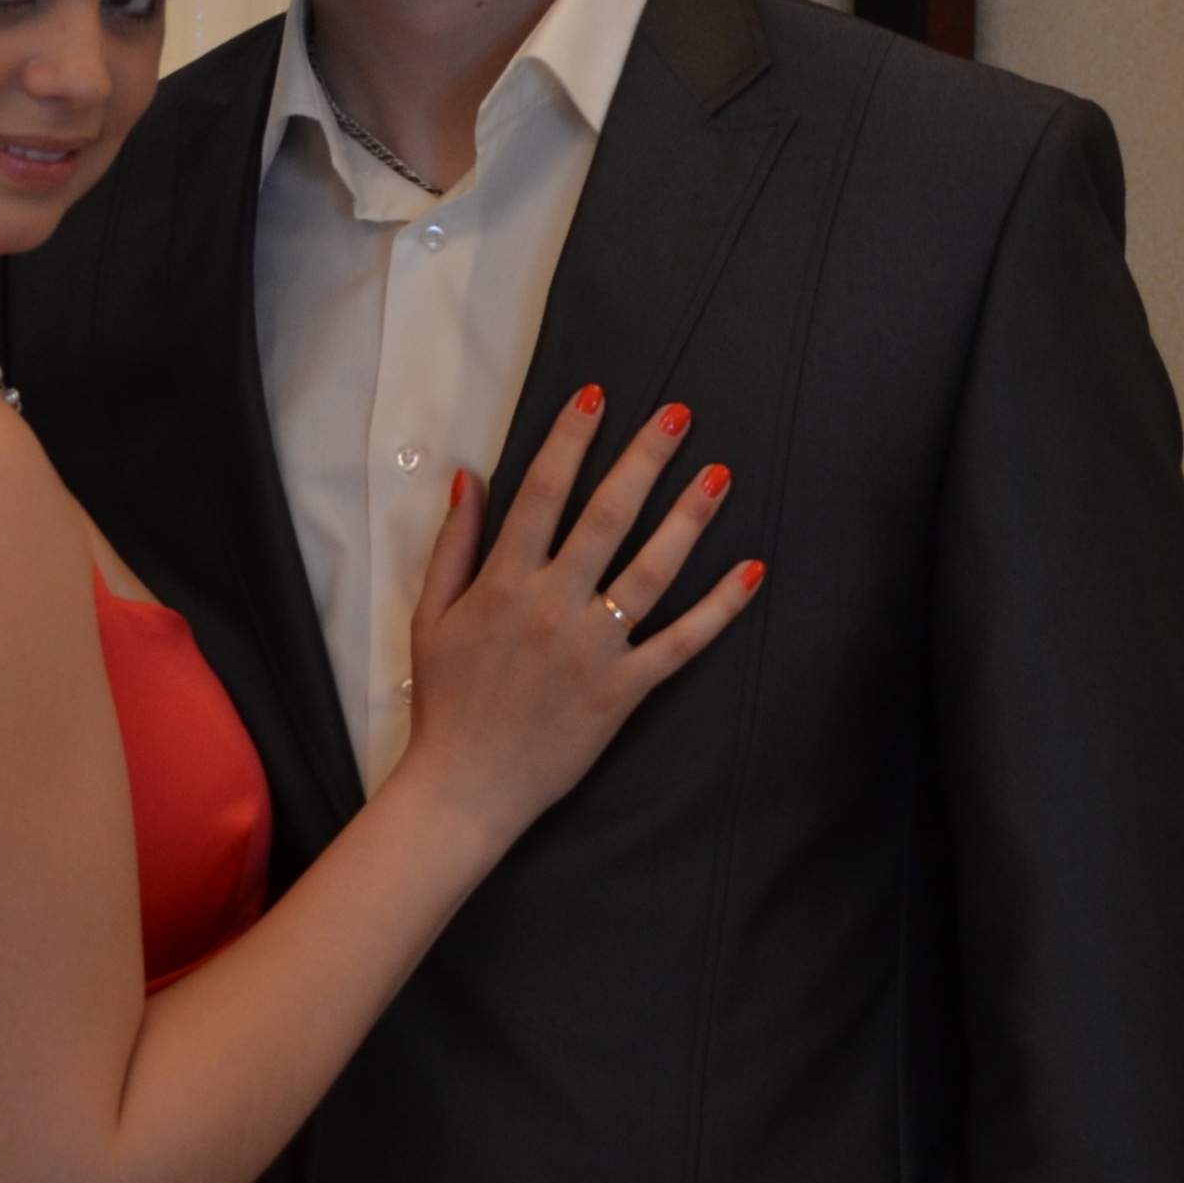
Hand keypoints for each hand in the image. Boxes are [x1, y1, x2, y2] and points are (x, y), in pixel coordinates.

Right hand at [400, 390, 759, 840]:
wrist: (463, 788)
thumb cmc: (446, 699)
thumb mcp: (431, 614)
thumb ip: (455, 543)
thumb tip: (470, 476)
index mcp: (504, 582)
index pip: (541, 492)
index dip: (570, 439)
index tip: (596, 395)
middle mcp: (553, 605)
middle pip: (607, 516)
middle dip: (644, 459)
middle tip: (679, 415)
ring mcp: (592, 648)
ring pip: (651, 570)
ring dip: (689, 520)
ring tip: (720, 474)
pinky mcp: (622, 691)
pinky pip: (680, 643)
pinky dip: (719, 610)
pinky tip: (752, 572)